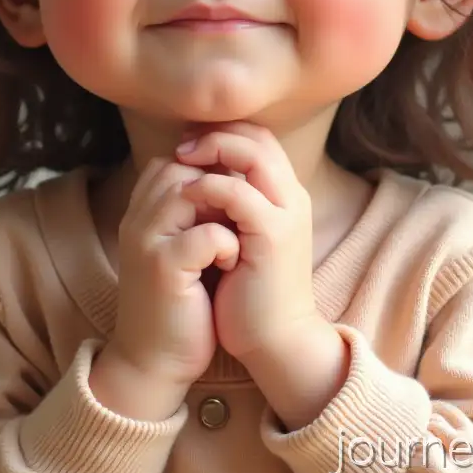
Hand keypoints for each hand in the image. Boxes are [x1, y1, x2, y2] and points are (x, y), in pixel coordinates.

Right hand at [101, 157, 240, 392]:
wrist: (154, 363)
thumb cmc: (180, 304)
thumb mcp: (183, 248)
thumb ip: (194, 213)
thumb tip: (230, 177)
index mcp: (141, 212)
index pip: (171, 161)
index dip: (207, 170)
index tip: (231, 198)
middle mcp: (137, 219)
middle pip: (180, 168)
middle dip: (218, 185)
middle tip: (239, 217)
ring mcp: (147, 240)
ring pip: (191, 191)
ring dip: (224, 210)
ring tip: (238, 237)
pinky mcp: (164, 267)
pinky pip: (206, 234)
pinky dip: (228, 245)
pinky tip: (232, 264)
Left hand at [175, 122, 317, 362]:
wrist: (275, 341)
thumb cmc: (248, 291)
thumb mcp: (239, 236)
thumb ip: (229, 205)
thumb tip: (195, 175)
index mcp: (284, 194)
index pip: (259, 138)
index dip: (224, 131)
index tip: (188, 138)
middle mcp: (291, 196)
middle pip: (259, 136)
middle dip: (216, 132)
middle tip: (182, 143)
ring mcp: (286, 213)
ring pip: (254, 154)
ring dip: (213, 149)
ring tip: (181, 159)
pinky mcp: (274, 235)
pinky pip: (240, 194)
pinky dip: (210, 186)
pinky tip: (187, 194)